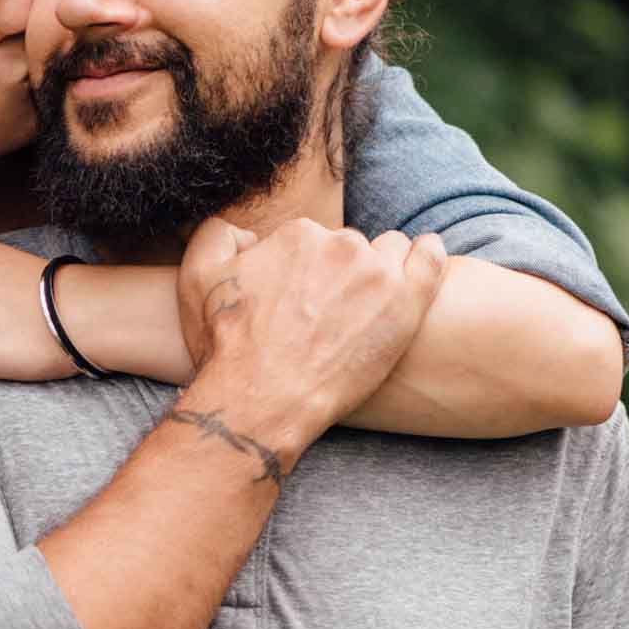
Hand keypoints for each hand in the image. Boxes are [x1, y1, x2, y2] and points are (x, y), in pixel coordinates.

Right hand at [178, 214, 449, 461]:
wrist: (264, 395)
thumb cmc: (230, 345)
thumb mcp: (198, 277)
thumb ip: (217, 233)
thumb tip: (250, 234)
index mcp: (299, 234)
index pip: (315, 240)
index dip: (308, 270)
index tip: (303, 300)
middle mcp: (340, 243)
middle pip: (351, 247)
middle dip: (342, 272)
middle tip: (331, 314)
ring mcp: (377, 272)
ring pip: (389, 252)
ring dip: (381, 270)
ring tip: (369, 305)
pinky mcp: (406, 302)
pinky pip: (431, 259)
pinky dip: (429, 254)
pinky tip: (424, 258)